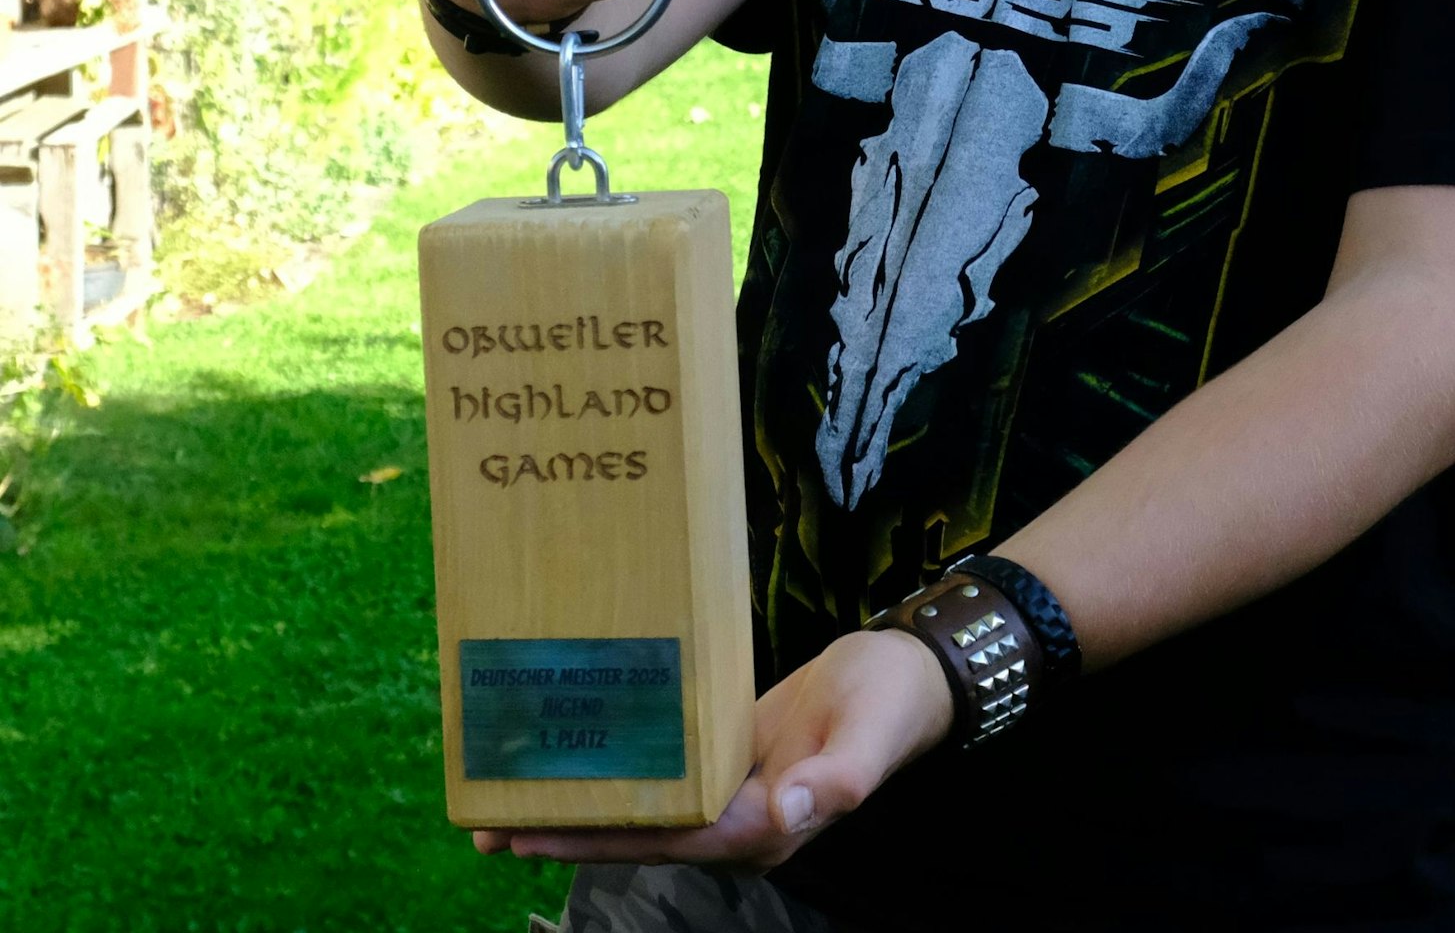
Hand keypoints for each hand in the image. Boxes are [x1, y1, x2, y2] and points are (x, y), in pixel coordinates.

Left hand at [473, 629, 955, 875]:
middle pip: (638, 834)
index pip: (662, 841)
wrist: (910, 673)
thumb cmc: (890, 702)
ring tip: (508, 796)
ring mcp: (732, 792)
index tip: (528, 830)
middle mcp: (739, 821)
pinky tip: (582, 751)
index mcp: (764, 826)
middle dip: (564, 830)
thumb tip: (787, 807)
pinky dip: (620, 767)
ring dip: (581, 803)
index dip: (594, 838)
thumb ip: (835, 778)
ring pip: (643, 806)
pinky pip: (664, 772)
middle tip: (484, 823)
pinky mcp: (730, 758)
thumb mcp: (867, 735)